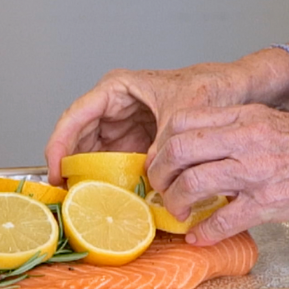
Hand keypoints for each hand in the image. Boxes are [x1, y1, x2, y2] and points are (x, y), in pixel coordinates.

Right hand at [44, 63, 248, 184]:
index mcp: (117, 88)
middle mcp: (114, 105)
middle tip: (66, 196)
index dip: (60, 145)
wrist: (234, 90)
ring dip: (88, 176)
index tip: (55, 172)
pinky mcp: (134, 142)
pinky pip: (113, 162)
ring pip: (92, 152)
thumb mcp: (185, 112)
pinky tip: (107, 197)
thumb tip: (150, 169)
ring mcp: (123, 124)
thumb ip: (165, 140)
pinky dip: (109, 179)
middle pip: (78, 137)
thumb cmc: (209, 87)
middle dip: (70, 166)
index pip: (76, 116)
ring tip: (82, 202)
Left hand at [146, 104, 288, 244]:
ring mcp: (257, 170)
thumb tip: (208, 148)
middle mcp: (247, 138)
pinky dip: (204, 232)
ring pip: (193, 183)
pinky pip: (223, 219)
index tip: (160, 161)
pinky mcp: (271, 201)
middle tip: (160, 189)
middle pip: (178, 149)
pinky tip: (199, 237)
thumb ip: (241, 132)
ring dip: (176, 203)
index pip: (183, 121)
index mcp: (247, 116)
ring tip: (177, 213)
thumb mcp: (276, 123)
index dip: (161, 144)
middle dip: (159, 174)